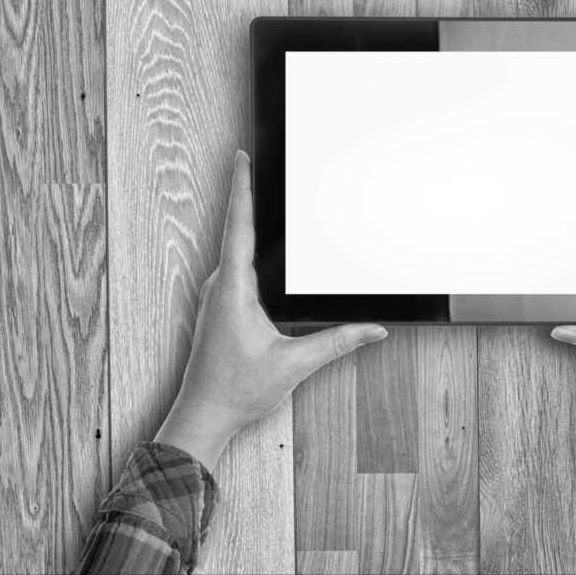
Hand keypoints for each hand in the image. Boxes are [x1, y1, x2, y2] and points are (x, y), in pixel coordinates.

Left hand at [154, 150, 387, 469]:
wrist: (202, 417)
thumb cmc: (236, 391)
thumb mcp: (294, 363)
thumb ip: (338, 342)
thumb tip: (373, 329)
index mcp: (233, 290)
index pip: (238, 227)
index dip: (241, 188)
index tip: (242, 157)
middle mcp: (220, 287)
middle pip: (236, 230)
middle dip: (247, 194)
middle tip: (255, 162)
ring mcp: (217, 297)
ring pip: (235, 251)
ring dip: (247, 224)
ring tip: (259, 195)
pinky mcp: (221, 309)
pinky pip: (236, 269)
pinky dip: (248, 250)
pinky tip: (261, 250)